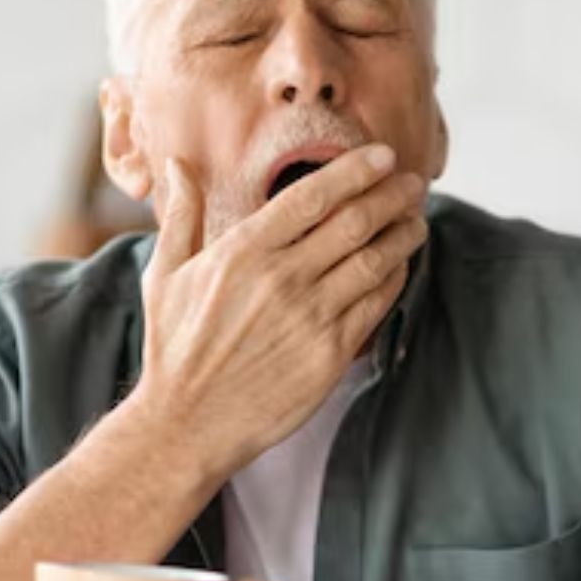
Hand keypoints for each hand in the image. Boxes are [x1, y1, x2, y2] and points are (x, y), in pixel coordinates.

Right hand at [129, 145, 426, 481]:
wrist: (186, 423)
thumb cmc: (173, 348)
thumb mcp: (165, 274)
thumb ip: (182, 214)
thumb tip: (176, 163)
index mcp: (243, 251)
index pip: (313, 196)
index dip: (355, 170)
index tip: (381, 156)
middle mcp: (282, 279)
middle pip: (354, 222)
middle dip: (392, 196)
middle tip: (412, 182)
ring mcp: (310, 318)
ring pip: (374, 261)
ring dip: (403, 234)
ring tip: (416, 219)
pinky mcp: (330, 355)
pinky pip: (375, 305)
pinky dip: (394, 278)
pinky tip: (399, 266)